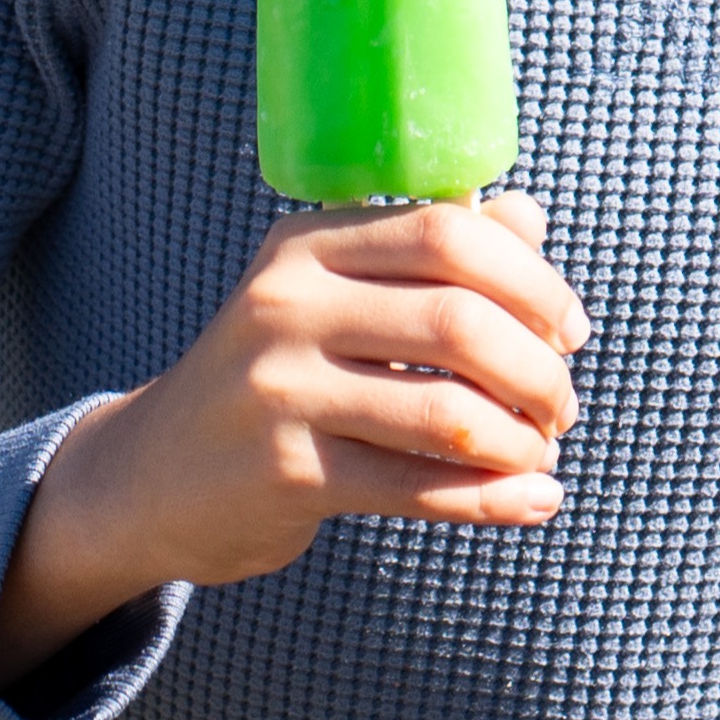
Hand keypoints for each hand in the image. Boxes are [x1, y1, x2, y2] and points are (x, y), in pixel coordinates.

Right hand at [0, 194, 591, 685]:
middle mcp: (286, 306)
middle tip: (561, 406)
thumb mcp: (333, 297)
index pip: (447, 234)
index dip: (532, 280)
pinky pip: (418, 487)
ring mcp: (279, 392)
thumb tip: (530, 218)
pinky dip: (494, 499)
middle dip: (538, 370)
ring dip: (522, 441)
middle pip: (459, 323)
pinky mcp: (286, 473)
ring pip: (447, 415)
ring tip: (541, 455)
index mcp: (307, 246)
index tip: (570, 328)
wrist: (150, 477)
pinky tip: (536, 501)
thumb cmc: (274, 376)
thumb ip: (428, 253)